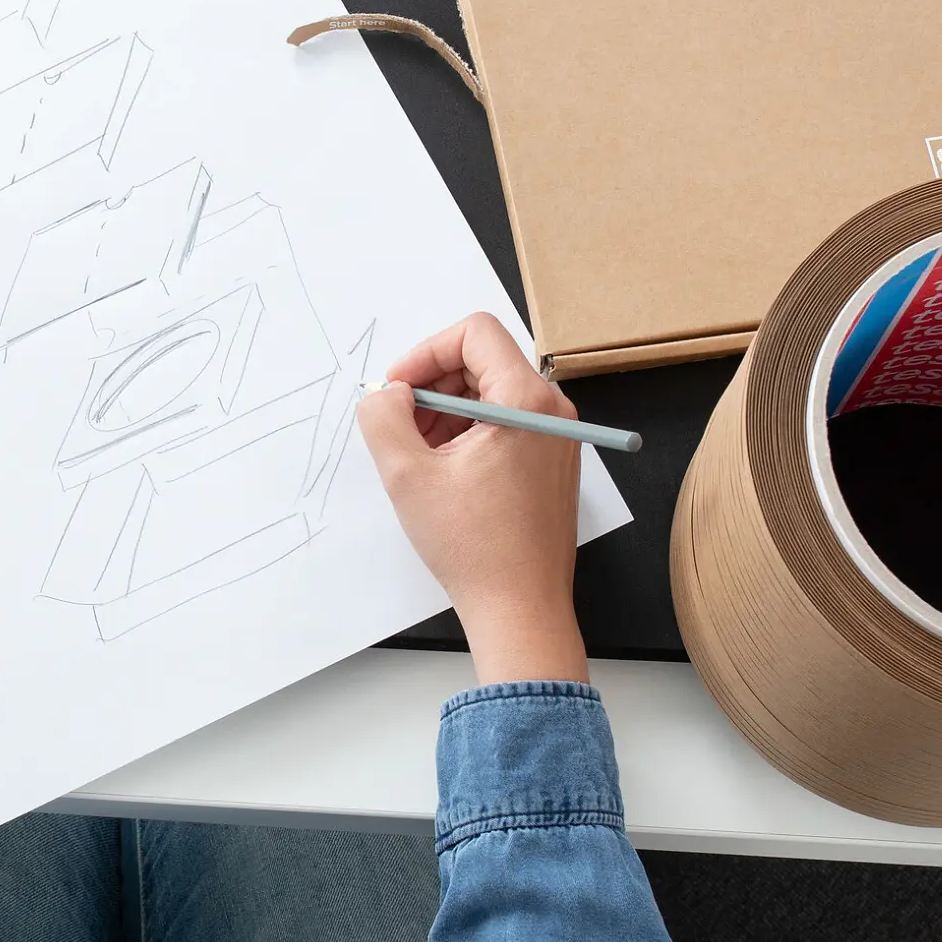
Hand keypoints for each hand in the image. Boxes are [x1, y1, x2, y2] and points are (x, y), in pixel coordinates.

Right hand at [357, 312, 587, 684]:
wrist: (520, 608)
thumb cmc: (475, 548)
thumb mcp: (407, 475)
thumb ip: (383, 416)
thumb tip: (386, 393)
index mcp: (527, 401)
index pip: (474, 333)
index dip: (425, 353)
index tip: (397, 390)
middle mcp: (554, 410)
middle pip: (483, 361)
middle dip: (433, 386)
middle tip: (401, 425)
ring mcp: (558, 437)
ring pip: (491, 393)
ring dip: (447, 412)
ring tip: (420, 456)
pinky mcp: (552, 461)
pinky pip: (505, 423)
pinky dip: (468, 433)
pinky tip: (444, 472)